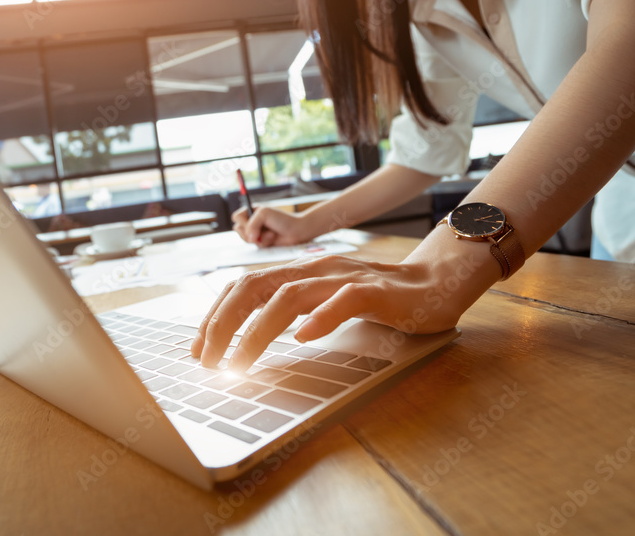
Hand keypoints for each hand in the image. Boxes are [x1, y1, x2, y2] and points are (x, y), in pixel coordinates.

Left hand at [190, 241, 495, 371]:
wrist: (436, 282)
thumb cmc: (377, 298)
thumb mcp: (325, 302)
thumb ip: (294, 310)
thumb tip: (250, 337)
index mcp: (299, 273)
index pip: (243, 286)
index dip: (215, 315)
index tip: (198, 349)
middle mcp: (315, 270)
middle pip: (254, 287)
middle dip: (223, 325)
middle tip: (207, 362)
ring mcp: (344, 278)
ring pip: (289, 296)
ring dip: (257, 332)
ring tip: (240, 364)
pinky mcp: (376, 291)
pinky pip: (345, 300)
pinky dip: (321, 317)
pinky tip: (304, 339)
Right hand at [232, 206, 310, 247]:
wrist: (297, 231)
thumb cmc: (282, 219)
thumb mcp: (264, 214)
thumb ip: (252, 224)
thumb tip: (249, 239)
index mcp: (251, 211)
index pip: (236, 217)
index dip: (243, 221)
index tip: (252, 222)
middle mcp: (252, 222)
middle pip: (238, 230)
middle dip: (251, 231)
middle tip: (261, 230)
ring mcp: (256, 233)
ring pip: (246, 239)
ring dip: (260, 237)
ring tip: (271, 234)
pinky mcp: (261, 242)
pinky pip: (255, 246)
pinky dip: (264, 242)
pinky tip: (273, 239)